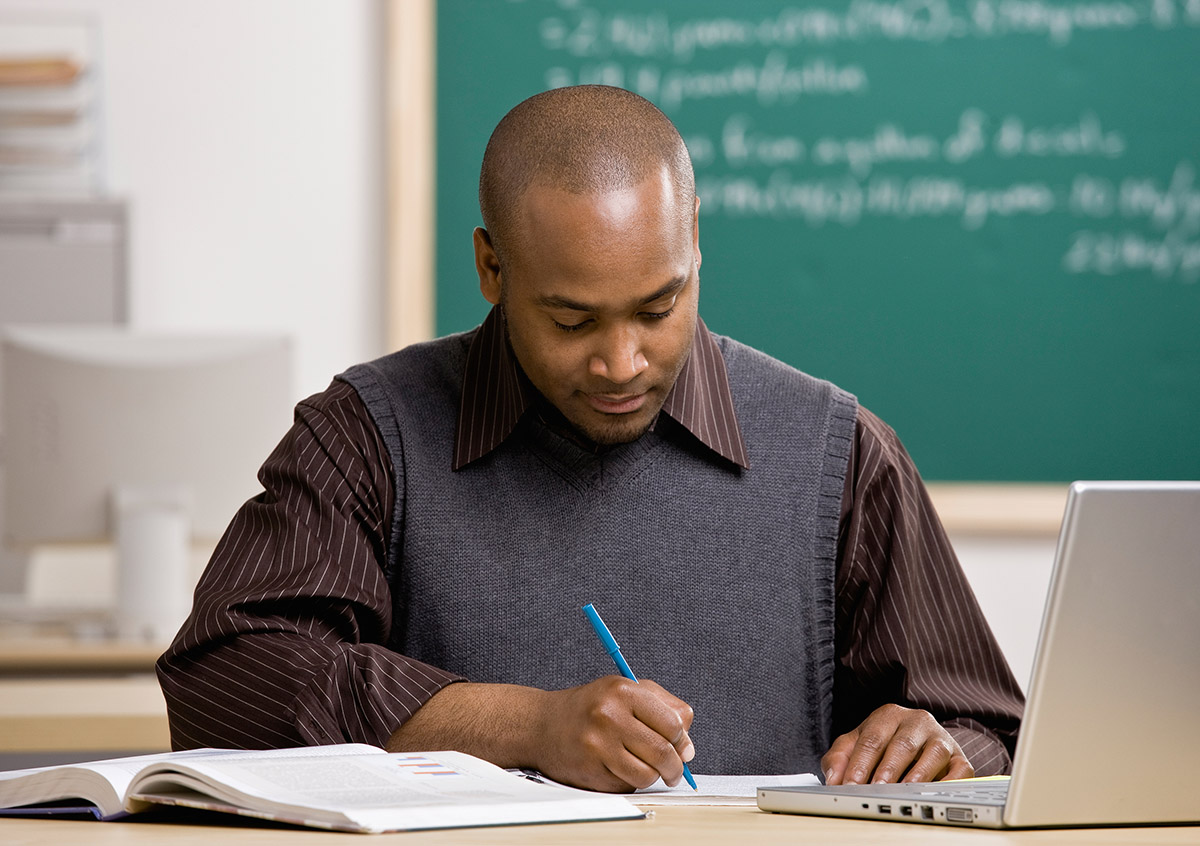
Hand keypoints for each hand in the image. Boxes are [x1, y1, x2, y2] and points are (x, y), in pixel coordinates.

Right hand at [385, 677, 693, 793]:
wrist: (541, 724)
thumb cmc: (590, 706)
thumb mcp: (626, 690)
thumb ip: (664, 707)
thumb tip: (689, 745)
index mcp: (623, 690)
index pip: (674, 722)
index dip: (683, 738)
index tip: (681, 746)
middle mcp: (609, 714)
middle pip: (664, 751)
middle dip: (675, 766)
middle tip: (674, 771)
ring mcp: (597, 743)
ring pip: (647, 774)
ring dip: (654, 778)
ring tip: (649, 771)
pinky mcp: (589, 768)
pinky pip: (625, 786)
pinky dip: (630, 783)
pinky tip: (620, 769)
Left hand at [821, 704, 972, 784]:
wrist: (923, 741)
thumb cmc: (885, 743)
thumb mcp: (857, 744)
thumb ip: (840, 757)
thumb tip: (834, 779)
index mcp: (889, 715)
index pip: (872, 739)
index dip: (859, 763)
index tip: (850, 785)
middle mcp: (917, 721)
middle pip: (902, 745)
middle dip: (887, 770)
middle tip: (875, 790)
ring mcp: (941, 738)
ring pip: (932, 754)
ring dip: (916, 775)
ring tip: (901, 792)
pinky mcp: (960, 758)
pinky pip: (958, 770)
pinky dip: (946, 783)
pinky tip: (930, 794)